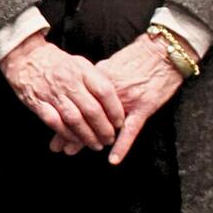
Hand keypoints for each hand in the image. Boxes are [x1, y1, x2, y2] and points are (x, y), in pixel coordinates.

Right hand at [0, 33, 123, 151]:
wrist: (23, 56)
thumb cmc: (55, 62)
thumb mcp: (78, 63)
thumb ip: (95, 80)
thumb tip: (113, 103)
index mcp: (81, 69)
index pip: (105, 92)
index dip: (115, 110)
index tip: (120, 123)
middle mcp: (67, 80)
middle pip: (92, 110)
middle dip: (104, 129)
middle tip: (109, 139)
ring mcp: (51, 92)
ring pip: (74, 119)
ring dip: (87, 136)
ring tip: (96, 144)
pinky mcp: (36, 102)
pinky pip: (55, 122)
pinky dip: (67, 134)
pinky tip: (75, 141)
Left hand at [56, 34, 183, 163]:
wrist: (163, 53)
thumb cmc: (138, 59)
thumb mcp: (111, 65)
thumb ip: (95, 78)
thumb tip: (81, 88)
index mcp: (97, 78)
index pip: (75, 100)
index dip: (61, 112)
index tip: (49, 123)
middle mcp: (107, 90)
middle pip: (82, 112)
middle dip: (66, 129)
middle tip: (55, 145)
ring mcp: (126, 99)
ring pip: (101, 124)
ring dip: (84, 139)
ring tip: (70, 151)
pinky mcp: (144, 107)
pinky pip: (131, 130)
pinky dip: (122, 145)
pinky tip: (113, 159)